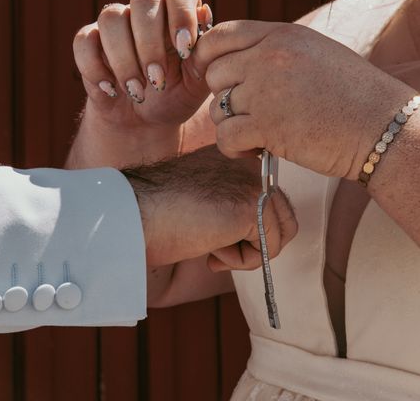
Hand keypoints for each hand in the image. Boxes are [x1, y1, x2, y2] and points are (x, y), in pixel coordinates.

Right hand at [73, 0, 211, 132]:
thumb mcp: (198, 83)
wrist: (146, 121)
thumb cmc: (177, 95)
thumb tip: (205, 13)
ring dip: (125, 59)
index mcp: (176, 13)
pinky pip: (84, 41)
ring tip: (137, 91)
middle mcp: (145, 12)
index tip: (184, 51)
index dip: (181, 14)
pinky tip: (112, 90)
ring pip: (111, 17)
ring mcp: (116, 25)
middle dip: (151, 44)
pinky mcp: (90, 44)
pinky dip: (96, 68)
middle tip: (159, 80)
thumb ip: (205, 53)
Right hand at [124, 145, 296, 267]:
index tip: (212, 232)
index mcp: (236, 157)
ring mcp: (254, 182)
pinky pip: (267, 249)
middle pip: (283, 216)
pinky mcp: (253, 206)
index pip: (268, 198)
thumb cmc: (158, 213)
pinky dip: (239, 261)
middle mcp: (250, 163)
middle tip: (216, 248)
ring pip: (279, 234)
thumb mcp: (204, 200)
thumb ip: (233, 203)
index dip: (249, 228)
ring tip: (211, 247)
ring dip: (246, 252)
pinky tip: (210, 249)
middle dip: (254, 242)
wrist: (136, 214)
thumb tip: (263, 234)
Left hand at [192, 21, 414, 178]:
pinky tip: (255, 150)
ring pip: (217, 109)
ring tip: (258, 134)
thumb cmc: (353, 94)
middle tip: (248, 112)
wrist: (382, 127)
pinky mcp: (267, 127)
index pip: (220, 35)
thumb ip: (275, 50)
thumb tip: (236, 58)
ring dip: (232, 125)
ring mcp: (266, 91)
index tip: (215, 76)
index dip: (207, 56)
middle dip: (224, 97)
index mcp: (281, 35)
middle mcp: (269, 58)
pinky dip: (233, 148)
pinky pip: (225, 137)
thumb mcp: (314, 53)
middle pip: (213, 75)